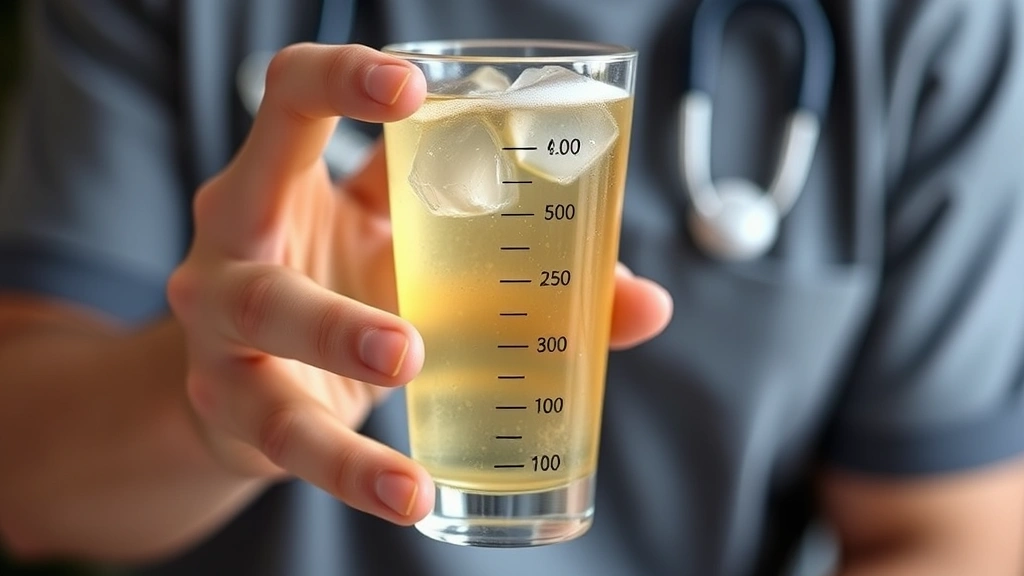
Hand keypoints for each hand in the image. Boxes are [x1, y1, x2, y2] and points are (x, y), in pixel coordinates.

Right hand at [167, 43, 672, 525]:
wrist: (249, 383)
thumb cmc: (341, 283)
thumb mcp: (404, 248)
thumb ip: (504, 248)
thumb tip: (642, 296)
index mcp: (280, 176)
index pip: (286, 96)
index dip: (338, 77)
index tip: (413, 85)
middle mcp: (234, 237)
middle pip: (248, 204)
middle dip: (339, 184)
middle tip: (423, 240)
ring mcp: (222, 323)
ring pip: (268, 317)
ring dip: (340, 336)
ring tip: (411, 362)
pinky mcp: (234, 402)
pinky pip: (288, 434)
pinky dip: (350, 467)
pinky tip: (408, 493)